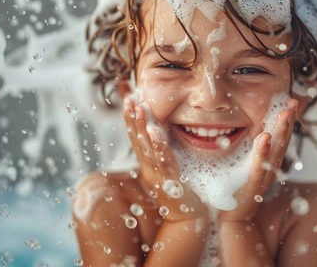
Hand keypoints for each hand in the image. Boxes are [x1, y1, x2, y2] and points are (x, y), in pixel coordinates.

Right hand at [123, 97, 208, 221]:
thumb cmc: (180, 194)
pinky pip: (163, 161)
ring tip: (139, 107)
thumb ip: (162, 154)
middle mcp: (149, 168)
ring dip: (141, 127)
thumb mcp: (167, 170)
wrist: (188, 219)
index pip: (137, 137)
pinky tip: (155, 131)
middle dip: (132, 118)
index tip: (128, 98)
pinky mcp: (171, 181)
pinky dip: (159, 146)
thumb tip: (159, 134)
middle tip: (128, 97)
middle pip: (137, 139)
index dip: (131, 118)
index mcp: (148, 164)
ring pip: (147, 147)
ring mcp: (158, 174)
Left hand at [218, 98, 298, 221]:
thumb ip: (252, 147)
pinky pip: (258, 166)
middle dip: (288, 121)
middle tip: (292, 102)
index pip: (281, 136)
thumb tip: (253, 125)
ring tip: (284, 113)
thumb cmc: (237, 187)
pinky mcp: (251, 185)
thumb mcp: (246, 162)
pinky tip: (265, 137)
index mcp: (269, 159)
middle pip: (283, 141)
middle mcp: (271, 167)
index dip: (288, 119)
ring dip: (281, 131)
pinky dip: (262, 152)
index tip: (291, 100)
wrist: (233, 216)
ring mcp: (263, 175)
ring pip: (276, 151)